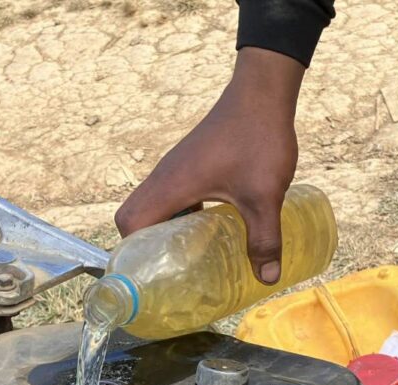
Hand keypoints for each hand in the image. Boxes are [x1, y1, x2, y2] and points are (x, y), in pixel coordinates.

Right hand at [114, 48, 304, 284]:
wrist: (263, 93)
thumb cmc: (257, 139)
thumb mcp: (263, 197)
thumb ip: (264, 239)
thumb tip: (268, 278)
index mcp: (171, 186)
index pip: (129, 224)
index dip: (133, 253)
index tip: (151, 276)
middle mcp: (165, 177)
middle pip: (133, 218)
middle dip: (145, 248)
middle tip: (170, 271)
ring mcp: (176, 168)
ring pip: (153, 206)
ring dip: (164, 232)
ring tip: (187, 258)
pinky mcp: (190, 163)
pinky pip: (172, 196)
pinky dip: (180, 216)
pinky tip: (208, 229)